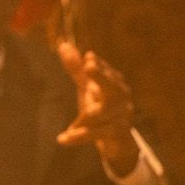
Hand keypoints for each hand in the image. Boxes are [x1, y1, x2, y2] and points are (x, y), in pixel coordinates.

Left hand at [55, 40, 138, 175]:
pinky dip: (78, 137)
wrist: (119, 140)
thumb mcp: (89, 88)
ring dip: (82, 121)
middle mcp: (121, 98)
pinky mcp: (117, 134)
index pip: (106, 72)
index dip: (98, 66)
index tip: (88, 57)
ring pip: (98, 115)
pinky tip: (62, 139)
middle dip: (101, 76)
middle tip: (89, 66)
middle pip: (112, 86)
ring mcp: (122, 116)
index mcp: (115, 84)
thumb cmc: (102, 108)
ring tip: (69, 128)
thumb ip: (77, 69)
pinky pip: (96, 134)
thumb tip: (63, 44)